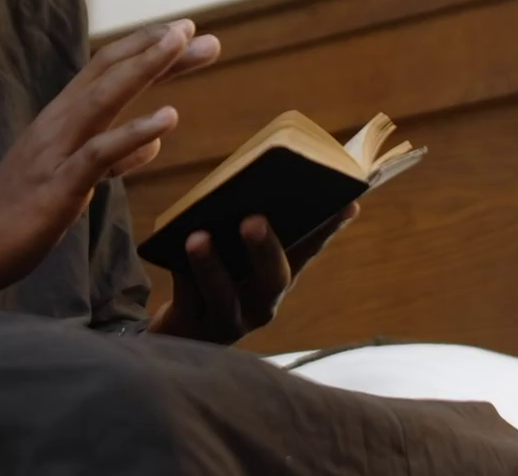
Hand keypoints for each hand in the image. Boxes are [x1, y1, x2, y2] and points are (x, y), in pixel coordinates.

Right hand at [0, 19, 219, 292]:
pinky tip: (168, 118)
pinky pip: (98, 153)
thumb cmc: (14, 213)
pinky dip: (134, 133)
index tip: (184, 34)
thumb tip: (153, 141)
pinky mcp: (56, 186)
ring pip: (103, 98)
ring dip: (144, 68)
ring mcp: (55, 152)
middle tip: (198, 31)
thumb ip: (111, 156)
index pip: (105, 72)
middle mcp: (57, 125)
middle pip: (108, 72)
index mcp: (61, 121)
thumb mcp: (71, 177)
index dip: (144, 50)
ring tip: (182, 45)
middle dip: (154, 49)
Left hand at [147, 202, 359, 344]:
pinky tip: (169, 248)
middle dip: (265, 249)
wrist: (174, 331)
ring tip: (197, 237)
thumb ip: (250, 225)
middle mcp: (260, 304)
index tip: (347, 203)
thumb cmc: (208, 280)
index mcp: (275, 278)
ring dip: (211, 265)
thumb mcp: (233, 254)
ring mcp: (229, 321)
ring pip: (223, 295)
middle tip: (253, 219)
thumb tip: (254, 186)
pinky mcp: (193, 329)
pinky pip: (186, 300)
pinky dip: (180, 274)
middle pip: (272, 279)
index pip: (308, 250)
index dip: (327, 229)